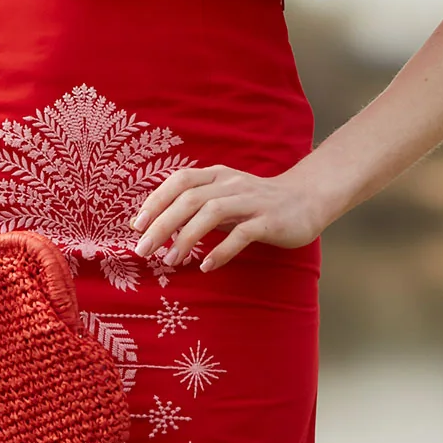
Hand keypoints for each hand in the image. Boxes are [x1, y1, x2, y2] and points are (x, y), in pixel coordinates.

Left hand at [128, 162, 325, 273]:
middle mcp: (230, 183)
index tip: (137, 226)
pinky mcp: (269, 221)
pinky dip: (222, 250)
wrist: (305, 200)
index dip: (156, 200)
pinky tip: (208, 266)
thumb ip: (197, 207)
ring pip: (211, 213)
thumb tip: (158, 226)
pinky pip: (242, 234)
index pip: (179, 181)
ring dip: (186, 237)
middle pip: (189, 198)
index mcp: (216, 176)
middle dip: (162, 224)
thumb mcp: (224, 198)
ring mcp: (250, 201)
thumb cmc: (255, 202)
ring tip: (170, 261)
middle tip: (143, 250)